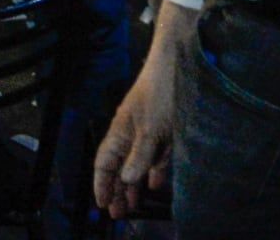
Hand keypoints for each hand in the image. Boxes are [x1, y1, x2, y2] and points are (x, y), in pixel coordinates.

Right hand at [90, 25, 187, 220]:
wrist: (177, 64)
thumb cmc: (160, 94)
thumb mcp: (151, 129)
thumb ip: (140, 155)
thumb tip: (128, 180)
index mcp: (120, 132)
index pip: (105, 163)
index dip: (102, 183)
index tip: (102, 204)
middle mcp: (130, 133)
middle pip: (119, 166)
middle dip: (117, 189)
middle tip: (118, 214)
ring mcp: (147, 131)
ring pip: (136, 163)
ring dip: (134, 184)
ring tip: (133, 205)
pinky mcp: (163, 129)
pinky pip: (155, 155)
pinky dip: (154, 170)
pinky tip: (155, 183)